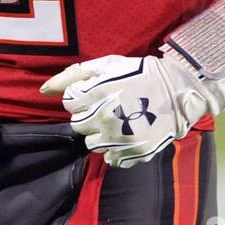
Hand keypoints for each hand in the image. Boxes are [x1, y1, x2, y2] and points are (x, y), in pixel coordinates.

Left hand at [41, 52, 210, 168]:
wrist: (180, 90)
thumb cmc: (139, 74)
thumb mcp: (107, 65)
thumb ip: (73, 76)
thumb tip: (44, 90)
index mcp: (95, 94)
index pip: (69, 103)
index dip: (82, 97)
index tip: (97, 93)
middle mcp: (104, 118)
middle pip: (77, 126)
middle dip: (89, 116)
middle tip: (108, 107)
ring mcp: (119, 138)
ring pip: (92, 145)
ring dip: (101, 134)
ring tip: (119, 121)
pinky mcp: (133, 152)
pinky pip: (110, 159)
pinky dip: (116, 150)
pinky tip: (127, 135)